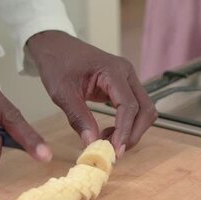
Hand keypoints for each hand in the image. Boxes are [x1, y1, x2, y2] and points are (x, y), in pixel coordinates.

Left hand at [27, 31, 156, 156]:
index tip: (115, 150)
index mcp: (113, 71)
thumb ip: (78, 117)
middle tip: (114, 151)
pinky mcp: (124, 87)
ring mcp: (128, 80)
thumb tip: (92, 143)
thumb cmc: (57, 63)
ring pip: (144, 111)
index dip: (124, 130)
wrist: (55, 46)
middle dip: (133, 133)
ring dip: (132, 130)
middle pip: (145, 110)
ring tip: (108, 141)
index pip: (129, 105)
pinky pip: (135, 109)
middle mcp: (127, 74)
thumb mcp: (62, 92)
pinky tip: (109, 133)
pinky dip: (127, 125)